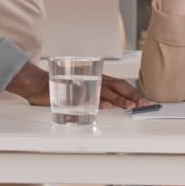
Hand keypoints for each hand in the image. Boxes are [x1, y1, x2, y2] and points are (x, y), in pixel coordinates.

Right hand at [5, 62, 150, 108]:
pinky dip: (99, 101)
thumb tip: (110, 106)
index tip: (145, 101)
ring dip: (120, 99)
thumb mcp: (83, 92)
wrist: (39, 84)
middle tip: (144, 104)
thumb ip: (96, 97)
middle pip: (118, 86)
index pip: (120, 84)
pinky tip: (107, 106)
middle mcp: (94, 80)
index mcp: (98, 79)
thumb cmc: (62, 87)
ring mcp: (85, 85)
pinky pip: (89, 96)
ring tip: (131, 106)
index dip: (133, 92)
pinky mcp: (75, 92)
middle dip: (132, 95)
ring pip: (107, 91)